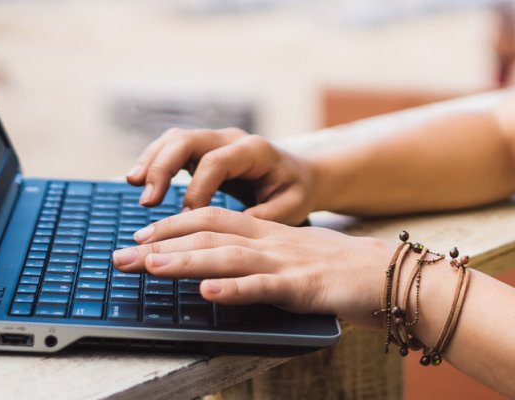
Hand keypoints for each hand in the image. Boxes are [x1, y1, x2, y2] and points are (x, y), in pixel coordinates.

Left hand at [111, 207, 393, 322]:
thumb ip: (261, 261)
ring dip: (185, 261)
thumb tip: (222, 274)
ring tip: (150, 267)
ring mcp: (286, 263)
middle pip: (208, 233)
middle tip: (120, 257)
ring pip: (227, 256)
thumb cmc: (344, 274)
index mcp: (269, 232)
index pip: (211, 219)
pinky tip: (209, 294)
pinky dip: (235, 290)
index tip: (138, 240)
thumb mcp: (295, 260)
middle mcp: (272, 242)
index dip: (172, 226)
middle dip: (161, 243)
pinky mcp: (304, 288)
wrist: (394, 276)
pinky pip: (264, 288)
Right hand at [126, 127, 318, 223]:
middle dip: (163, 167)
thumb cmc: (295, 192)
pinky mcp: (204, 150)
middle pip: (188, 140)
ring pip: (175, 139)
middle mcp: (232, 138)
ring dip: (152, 161)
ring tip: (134, 186)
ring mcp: (216, 140)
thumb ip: (260, 217)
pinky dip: (154, 161)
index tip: (187, 218)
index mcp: (255, 150)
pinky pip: (173, 148)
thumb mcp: (290, 208)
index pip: (216, 162)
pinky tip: (138, 181)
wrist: (301, 175)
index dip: (197, 189)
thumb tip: (226, 232)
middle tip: (148, 201)